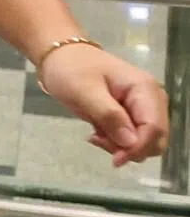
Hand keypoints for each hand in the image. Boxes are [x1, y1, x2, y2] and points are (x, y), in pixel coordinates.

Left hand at [39, 45, 167, 166]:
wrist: (60, 57)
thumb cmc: (71, 69)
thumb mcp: (84, 91)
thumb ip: (109, 115)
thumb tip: (131, 143)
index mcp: (144, 89)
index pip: (155, 128)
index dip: (138, 148)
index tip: (115, 159)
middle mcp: (151, 100)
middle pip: (155, 139)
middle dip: (129, 148)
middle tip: (98, 139)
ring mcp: (141, 108)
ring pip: (144, 142)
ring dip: (121, 146)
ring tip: (95, 135)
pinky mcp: (130, 115)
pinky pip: (131, 139)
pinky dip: (116, 142)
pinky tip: (96, 133)